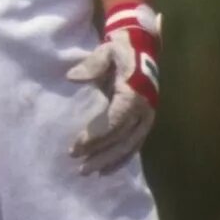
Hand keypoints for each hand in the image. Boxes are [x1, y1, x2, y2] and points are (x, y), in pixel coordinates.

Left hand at [66, 3, 162, 175]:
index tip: (75, 147)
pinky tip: (105, 170)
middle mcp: (144, 110)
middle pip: (122, 140)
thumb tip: (72, 78)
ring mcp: (147, 118)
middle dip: (100, 155)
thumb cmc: (120, 50)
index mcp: (134, 94)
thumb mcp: (106, 51)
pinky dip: (120, 159)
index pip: (114, 122)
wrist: (142, 47)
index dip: (96, 137)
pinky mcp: (145, 122)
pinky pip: (134, 145)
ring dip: (109, 161)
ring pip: (129, 147)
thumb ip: (92, 65)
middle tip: (79, 167)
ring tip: (88, 172)